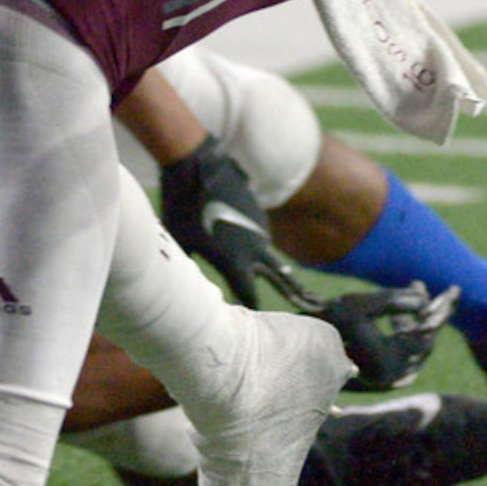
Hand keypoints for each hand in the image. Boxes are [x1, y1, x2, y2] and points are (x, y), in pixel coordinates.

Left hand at [159, 136, 274, 306]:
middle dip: (286, 292)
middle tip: (305, 306)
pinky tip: (246, 241)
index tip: (251, 319)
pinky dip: (257, 242)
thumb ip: (191, 267)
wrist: (196, 166)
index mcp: (236, 262)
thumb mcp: (182, 244)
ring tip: (270, 276)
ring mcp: (259, 227)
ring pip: (268, 254)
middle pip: (277, 278)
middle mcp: (254, 248)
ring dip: (267, 265)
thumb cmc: (182, 208)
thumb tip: (190, 284)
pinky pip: (261, 234)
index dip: (250, 307)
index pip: (250, 295)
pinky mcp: (258, 210)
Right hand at [313, 283, 459, 391]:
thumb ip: (394, 300)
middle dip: (435, 314)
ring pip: (417, 345)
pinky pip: (406, 349)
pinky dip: (409, 328)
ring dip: (421, 319)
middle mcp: (392, 375)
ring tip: (420, 289)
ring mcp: (389, 376)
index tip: (452, 291)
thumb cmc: (329, 321)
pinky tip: (402, 311)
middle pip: (426, 341)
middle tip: (449, 292)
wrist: (306, 345)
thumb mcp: (361, 304)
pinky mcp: (385, 371)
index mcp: (389, 361)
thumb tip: (424, 299)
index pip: (425, 334)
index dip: (439, 311)